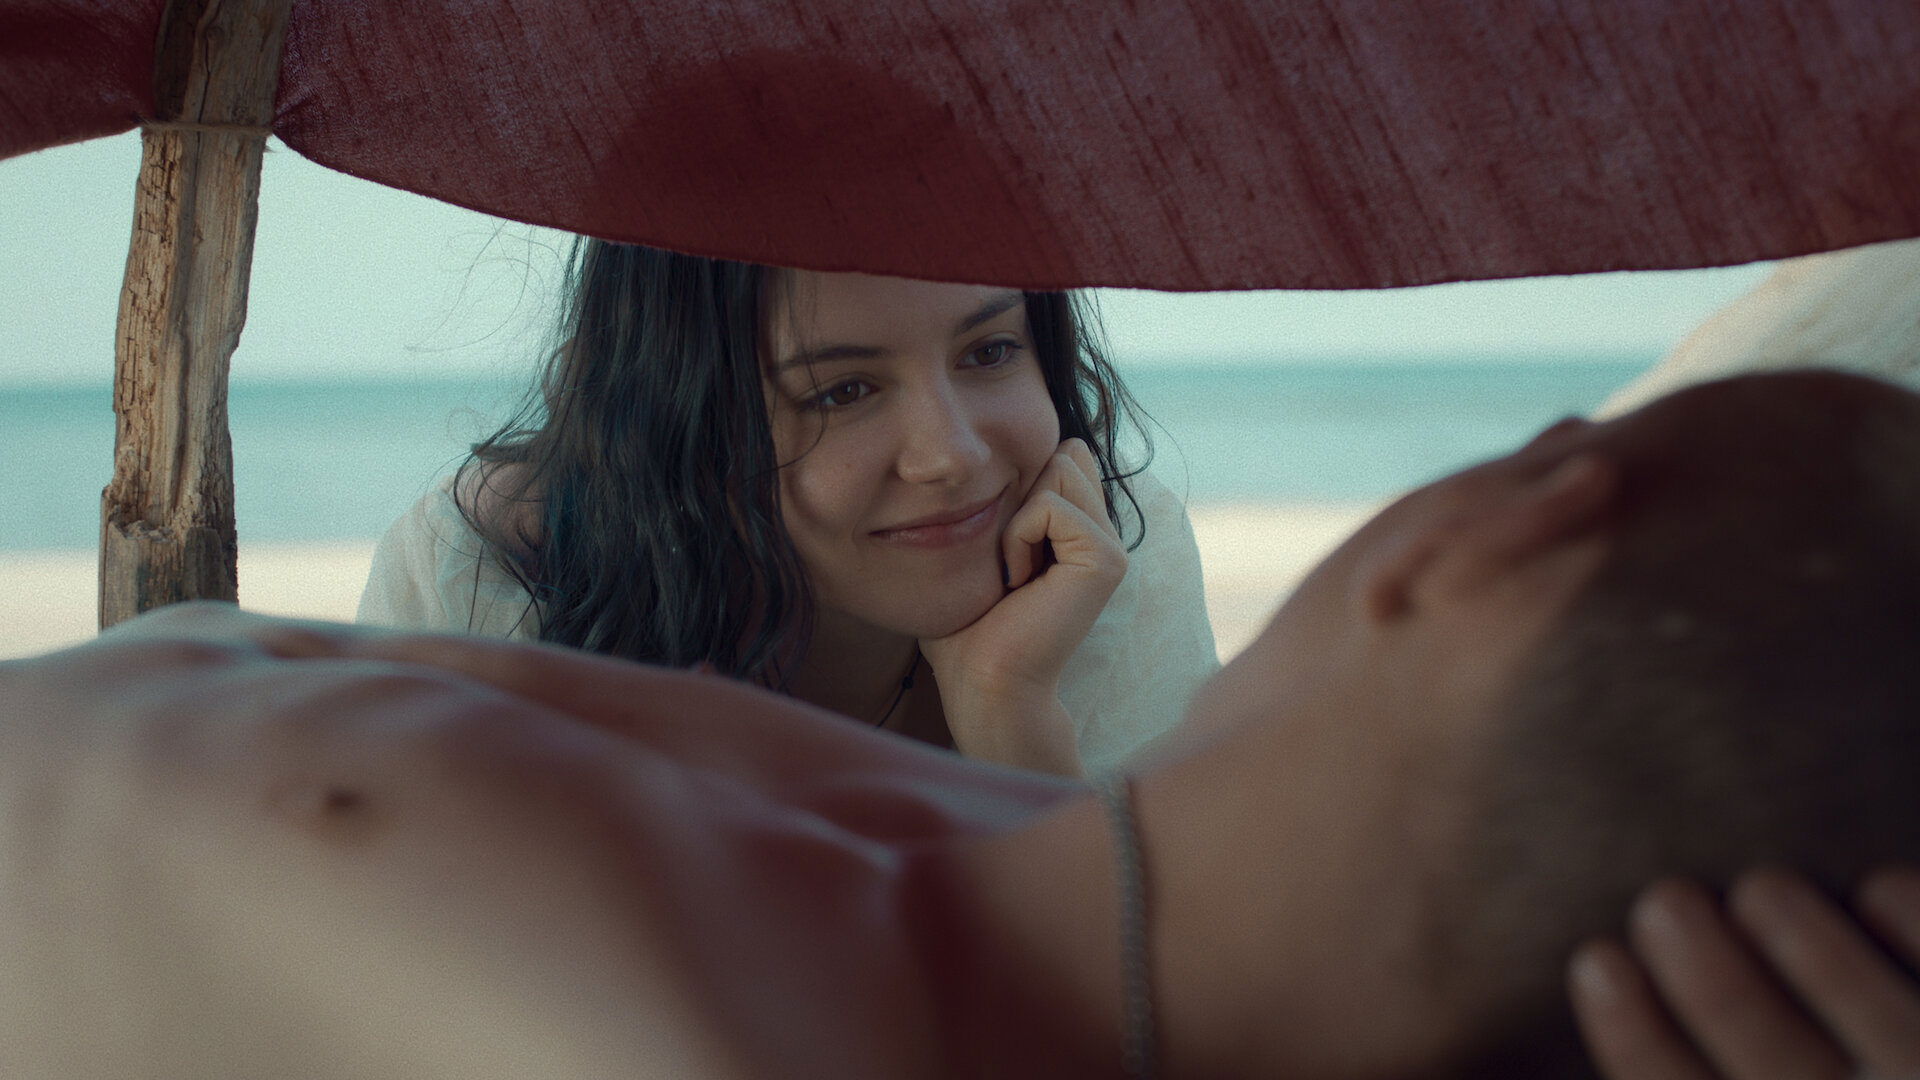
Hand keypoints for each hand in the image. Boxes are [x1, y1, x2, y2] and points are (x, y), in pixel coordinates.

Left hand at [919, 438, 1126, 775]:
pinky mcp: (1106, 559)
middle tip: (1009, 563)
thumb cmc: (968, 625)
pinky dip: (1018, 538)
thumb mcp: (980, 545)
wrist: (983, 680)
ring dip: (1016, 521)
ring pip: (1060, 470)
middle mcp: (1103, 532)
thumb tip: (996, 448)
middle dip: (1019, 498)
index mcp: (1079, 528)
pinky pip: (1050, 507)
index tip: (1003, 550)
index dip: (1018, 487)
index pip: (1060, 454)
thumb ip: (1000, 497)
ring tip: (1014, 573)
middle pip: (1062, 454)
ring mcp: (1111, 545)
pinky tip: (1020, 582)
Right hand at [1571, 865, 1919, 1079]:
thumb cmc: (1818, 1075)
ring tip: (1763, 888)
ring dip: (1812, 946)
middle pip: (1768, 1053)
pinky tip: (1877, 890)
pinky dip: (1916, 929)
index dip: (1632, 1035)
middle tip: (1666, 901)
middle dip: (1710, 976)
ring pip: (1883, 1024)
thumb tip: (1598, 968)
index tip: (1598, 959)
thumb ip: (1689, 1063)